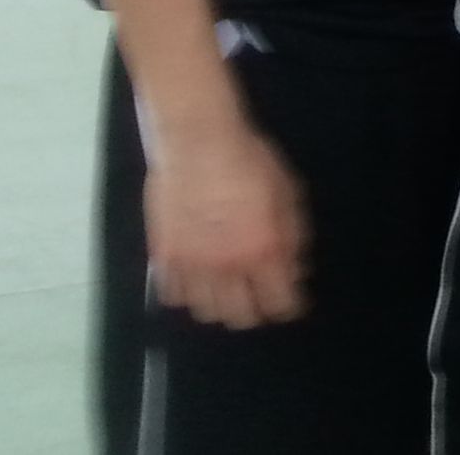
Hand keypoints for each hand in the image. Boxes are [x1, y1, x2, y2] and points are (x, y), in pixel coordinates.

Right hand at [145, 115, 308, 328]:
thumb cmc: (252, 161)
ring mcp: (191, 265)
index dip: (290, 306)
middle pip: (240, 316)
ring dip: (220, 306)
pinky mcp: (163, 256)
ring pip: (205, 311)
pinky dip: (186, 294)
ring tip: (227, 292)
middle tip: (259, 298)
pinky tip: (196, 280)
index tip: (292, 302)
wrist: (198, 142)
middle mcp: (227, 267)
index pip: (280, 302)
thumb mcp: (289, 195)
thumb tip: (296, 270)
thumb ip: (293, 238)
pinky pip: (172, 294)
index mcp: (264, 251)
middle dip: (255, 312)